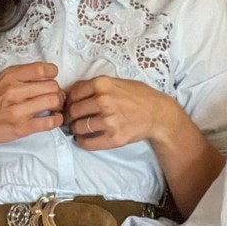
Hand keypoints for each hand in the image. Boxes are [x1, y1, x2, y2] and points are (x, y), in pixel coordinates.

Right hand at [0, 61, 64, 150]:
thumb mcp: (2, 80)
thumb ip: (23, 76)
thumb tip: (50, 76)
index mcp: (10, 76)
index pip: (42, 68)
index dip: (53, 74)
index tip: (51, 80)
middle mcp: (14, 91)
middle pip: (52, 86)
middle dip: (57, 92)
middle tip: (54, 97)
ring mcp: (18, 110)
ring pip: (53, 101)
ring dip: (58, 105)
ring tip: (54, 108)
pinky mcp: (22, 127)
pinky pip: (49, 122)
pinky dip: (57, 120)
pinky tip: (54, 118)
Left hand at [62, 75, 179, 149]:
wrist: (158, 113)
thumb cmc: (138, 96)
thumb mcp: (116, 82)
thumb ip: (94, 86)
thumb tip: (69, 92)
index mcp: (102, 84)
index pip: (73, 93)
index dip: (69, 100)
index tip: (70, 105)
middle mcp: (104, 101)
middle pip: (73, 111)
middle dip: (70, 116)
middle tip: (71, 119)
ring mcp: (109, 120)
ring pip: (78, 127)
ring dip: (75, 129)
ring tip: (79, 128)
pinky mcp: (114, 137)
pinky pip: (88, 143)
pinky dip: (82, 142)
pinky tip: (84, 138)